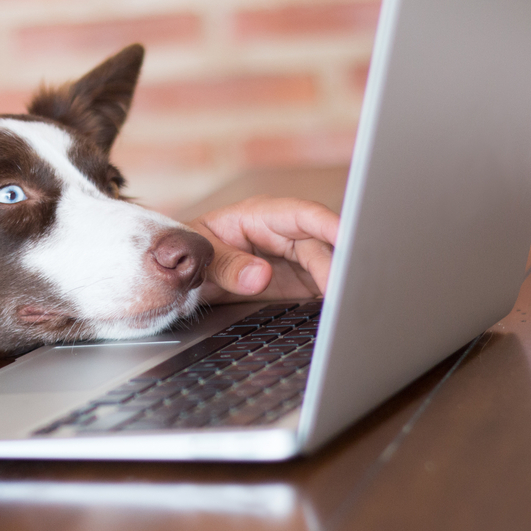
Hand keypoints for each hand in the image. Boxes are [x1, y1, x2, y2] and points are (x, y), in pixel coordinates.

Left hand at [189, 196, 339, 303]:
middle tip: (345, 292)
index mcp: (262, 216)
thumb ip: (227, 265)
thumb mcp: (202, 255)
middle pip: (321, 248)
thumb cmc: (192, 251)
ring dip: (339, 287)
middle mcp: (285, 235)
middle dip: (336, 268)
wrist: (183, 273)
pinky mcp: (298, 283)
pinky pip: (320, 289)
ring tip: (348, 307)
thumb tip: (260, 276)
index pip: (302, 215)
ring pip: (327, 269)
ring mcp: (295, 260)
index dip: (327, 223)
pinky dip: (330, 301)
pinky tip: (338, 316)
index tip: (348, 237)